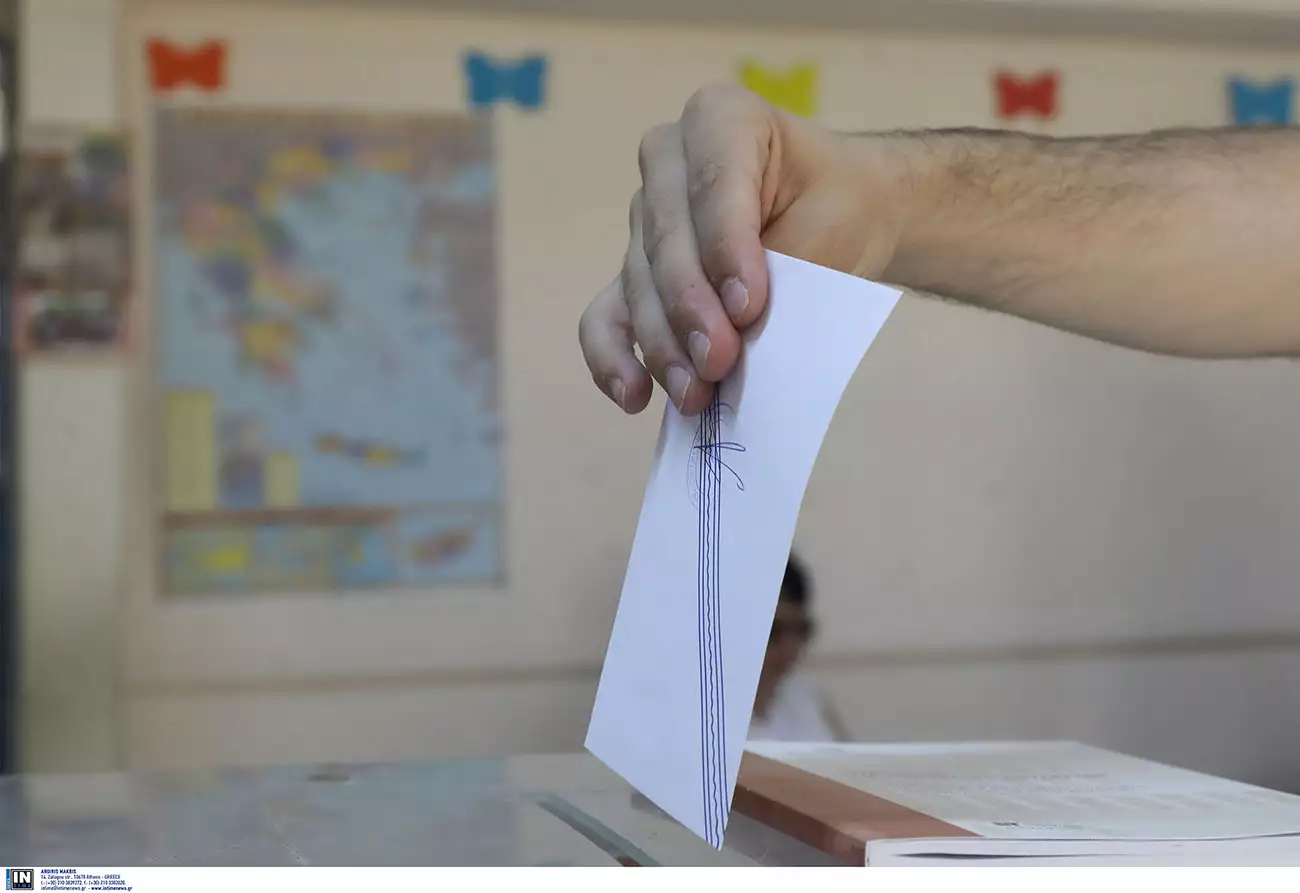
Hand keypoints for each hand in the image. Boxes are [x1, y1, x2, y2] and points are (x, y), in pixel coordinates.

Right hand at [579, 82, 911, 416]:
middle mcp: (668, 161)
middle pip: (665, 239)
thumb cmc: (837, 211)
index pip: (713, 184)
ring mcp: (644, 219)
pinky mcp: (633, 273)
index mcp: (720, 118)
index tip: (748, 308)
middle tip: (720, 362)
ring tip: (695, 394)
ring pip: (638, 285)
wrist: (837, 217)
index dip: (725, 249)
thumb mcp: (832, 227)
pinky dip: (613, 357)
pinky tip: (634, 395)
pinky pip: (605, 315)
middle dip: (690, 309)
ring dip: (663, 346)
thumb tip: (735, 342)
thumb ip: (782, 273)